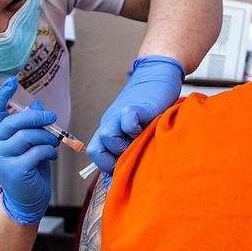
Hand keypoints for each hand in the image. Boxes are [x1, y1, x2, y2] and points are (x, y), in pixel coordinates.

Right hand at [0, 77, 59, 224]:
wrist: (26, 200)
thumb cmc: (29, 170)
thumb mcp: (31, 145)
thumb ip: (32, 126)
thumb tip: (38, 104)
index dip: (3, 95)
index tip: (11, 80)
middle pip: (15, 121)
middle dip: (38, 118)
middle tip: (53, 118)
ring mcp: (2, 158)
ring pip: (28, 136)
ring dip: (47, 138)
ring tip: (53, 145)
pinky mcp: (14, 170)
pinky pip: (36, 152)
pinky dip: (47, 152)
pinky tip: (49, 157)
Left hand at [88, 55, 184, 172]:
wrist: (157, 74)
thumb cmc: (152, 107)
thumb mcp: (138, 131)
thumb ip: (130, 148)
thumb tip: (125, 176)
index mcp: (109, 130)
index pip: (94, 154)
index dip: (107, 166)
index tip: (124, 168)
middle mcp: (110, 123)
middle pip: (95, 150)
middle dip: (114, 160)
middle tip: (133, 154)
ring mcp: (120, 114)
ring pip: (106, 136)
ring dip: (124, 145)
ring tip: (140, 140)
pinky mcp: (136, 106)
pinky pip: (126, 119)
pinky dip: (133, 127)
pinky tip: (145, 127)